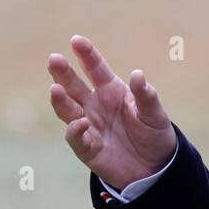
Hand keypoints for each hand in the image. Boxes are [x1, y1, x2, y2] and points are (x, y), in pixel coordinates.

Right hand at [47, 35, 176, 191]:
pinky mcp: (86, 147)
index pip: (96, 69)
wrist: (155, 167)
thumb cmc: (154, 134)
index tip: (77, 40)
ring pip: (68, 109)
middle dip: (63, 73)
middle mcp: (95, 105)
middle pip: (74, 85)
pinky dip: (76, 130)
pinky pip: (76, 137)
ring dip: (60, 99)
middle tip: (54, 59)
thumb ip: (146, 96)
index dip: (86, 55)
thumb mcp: (155, 114)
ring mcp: (88, 125)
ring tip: (55, 89)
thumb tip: (138, 74)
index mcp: (111, 91)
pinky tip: (81, 123)